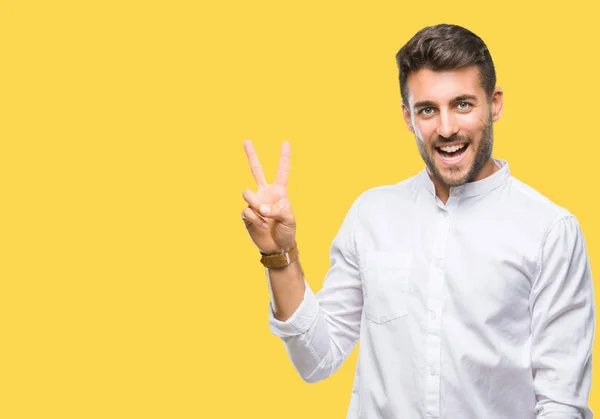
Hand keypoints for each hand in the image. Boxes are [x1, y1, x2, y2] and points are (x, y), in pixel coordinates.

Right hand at [241, 140, 295, 254]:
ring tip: (264, 215)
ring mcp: (254, 203)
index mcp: (279, 192)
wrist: (277, 246)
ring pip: (247, 193)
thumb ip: (276, 210)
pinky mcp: (246, 214)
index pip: (282, 172)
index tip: (286, 142)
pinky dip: (256, 218)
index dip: (284, 158)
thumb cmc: (287, 231)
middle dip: (251, 155)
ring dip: (255, 204)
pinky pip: (247, 210)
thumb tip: (260, 207)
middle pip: (256, 170)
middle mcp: (265, 193)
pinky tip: (262, 225)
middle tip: (246, 140)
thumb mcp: (289, 219)